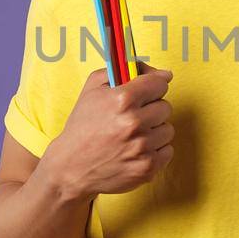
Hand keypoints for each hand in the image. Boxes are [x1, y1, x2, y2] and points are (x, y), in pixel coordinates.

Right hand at [48, 62, 173, 198]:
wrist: (71, 167)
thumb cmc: (83, 126)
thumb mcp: (93, 88)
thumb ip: (125, 70)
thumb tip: (164, 73)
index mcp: (122, 100)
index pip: (160, 84)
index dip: (152, 87)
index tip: (146, 93)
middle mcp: (134, 123)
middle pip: (165, 107)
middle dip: (151, 110)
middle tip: (133, 117)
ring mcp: (142, 147)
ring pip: (168, 129)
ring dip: (153, 131)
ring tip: (132, 136)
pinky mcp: (148, 168)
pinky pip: (168, 151)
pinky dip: (155, 150)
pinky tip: (135, 150)